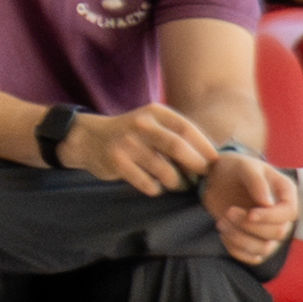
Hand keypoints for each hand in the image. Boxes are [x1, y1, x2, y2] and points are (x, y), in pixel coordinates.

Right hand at [59, 101, 222, 193]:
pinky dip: (157, 189)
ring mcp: (127, 143)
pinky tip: (155, 186)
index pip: (188, 130)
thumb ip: (178, 135)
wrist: (89, 138)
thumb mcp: (154, 124)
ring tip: (179, 184)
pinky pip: (148, 184)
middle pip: (178, 148)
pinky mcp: (117, 162)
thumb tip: (213, 159)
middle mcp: (141, 125)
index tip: (213, 163)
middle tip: (200, 178)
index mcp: (155, 112)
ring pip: (165, 171)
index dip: (205, 149)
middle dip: (195, 167)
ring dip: (178, 183)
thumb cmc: (133, 135)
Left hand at [208, 151, 302, 261]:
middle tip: (228, 211)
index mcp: (286, 195)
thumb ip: (257, 182)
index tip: (249, 214)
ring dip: (240, 239)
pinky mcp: (254, 241)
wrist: (218, 178)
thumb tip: (268, 204)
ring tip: (221, 223)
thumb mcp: (244, 167)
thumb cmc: (235, 168)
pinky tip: (223, 235)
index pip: (290, 214)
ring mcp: (268, 231)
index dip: (271, 217)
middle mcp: (282, 216)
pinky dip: (236, 251)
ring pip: (264, 249)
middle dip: (249, 226)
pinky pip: (253, 258)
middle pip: (277, 233)